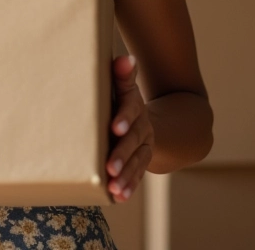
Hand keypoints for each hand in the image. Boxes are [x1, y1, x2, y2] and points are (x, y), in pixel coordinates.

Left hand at [106, 55, 153, 201]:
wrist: (144, 117)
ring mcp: (143, 146)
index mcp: (134, 105)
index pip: (130, 110)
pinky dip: (129, 186)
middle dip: (122, 154)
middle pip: (133, 141)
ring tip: (114, 188)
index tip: (115, 128)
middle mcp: (142, 127)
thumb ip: (122, 74)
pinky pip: (137, 174)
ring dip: (126, 176)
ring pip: (137, 162)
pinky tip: (119, 197)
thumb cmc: (122, 98)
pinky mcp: (141, 160)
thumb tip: (125, 59)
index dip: (124, 118)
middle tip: (110, 168)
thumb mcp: (123, 85)